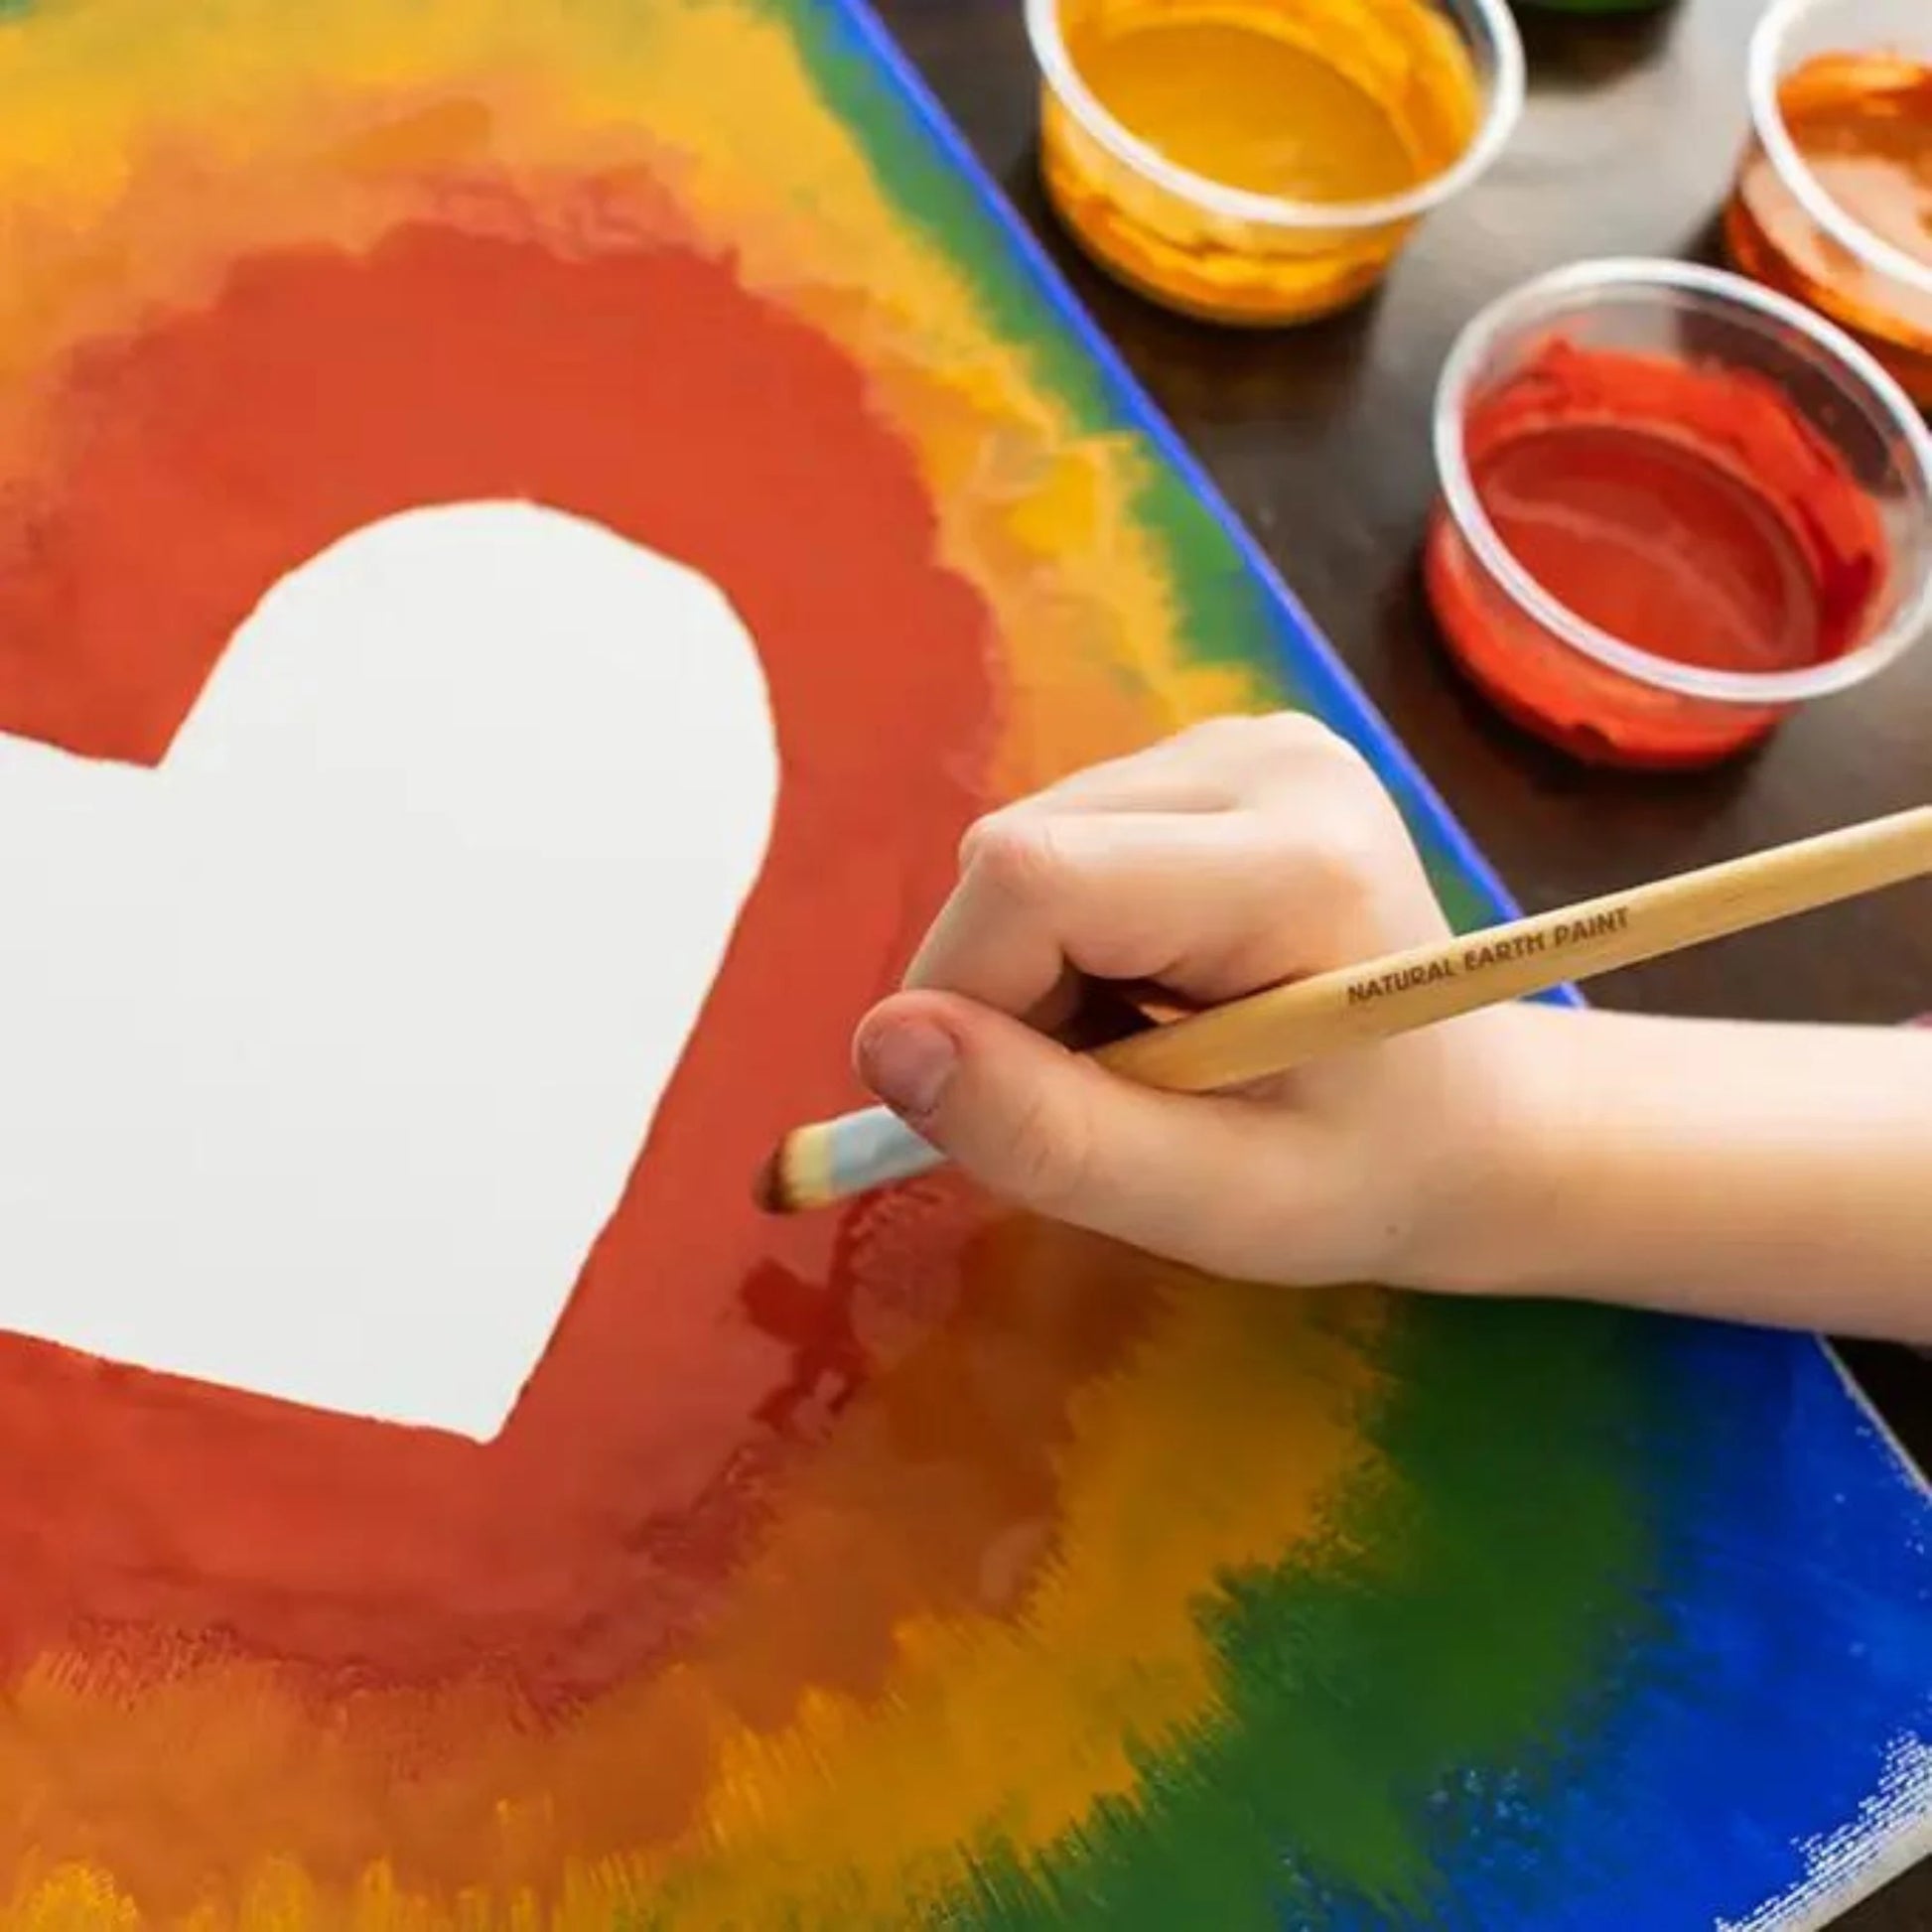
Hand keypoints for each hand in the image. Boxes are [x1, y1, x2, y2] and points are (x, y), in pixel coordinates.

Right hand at [851, 713, 1541, 1291]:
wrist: (1478, 1124)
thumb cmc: (1367, 1179)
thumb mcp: (1215, 1204)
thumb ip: (1046, 1133)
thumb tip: (880, 1041)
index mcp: (1299, 862)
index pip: (1032, 877)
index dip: (967, 1001)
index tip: (1003, 1110)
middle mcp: (1269, 761)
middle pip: (1014, 857)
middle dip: (1003, 998)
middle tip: (1101, 1097)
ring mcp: (1243, 743)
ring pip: (1020, 851)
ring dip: (1033, 975)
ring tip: (1144, 1052)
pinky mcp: (1212, 755)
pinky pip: (1057, 843)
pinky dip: (1063, 942)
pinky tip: (1151, 994)